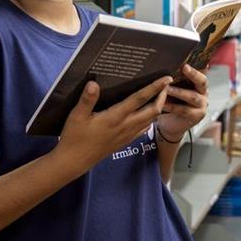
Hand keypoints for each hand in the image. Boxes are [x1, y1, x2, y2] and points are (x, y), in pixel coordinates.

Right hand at [54, 77, 171, 166]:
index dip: (154, 88)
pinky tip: (148, 113)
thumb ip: (87, 99)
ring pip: (151, 120)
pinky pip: (144, 129)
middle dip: (162, 97)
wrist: (75, 161)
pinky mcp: (125, 141)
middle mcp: (125, 126)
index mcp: (115, 117)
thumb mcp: (76, 116)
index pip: (139, 99)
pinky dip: (151, 119)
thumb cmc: (74, 137)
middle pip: (153, 111)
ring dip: (158, 107)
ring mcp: (127, 135)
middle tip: (166, 85)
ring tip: (160, 96)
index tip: (166, 79)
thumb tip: (93, 83)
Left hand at [158, 65, 207, 141]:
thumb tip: (167, 64)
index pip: (202, 71)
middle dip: (193, 74)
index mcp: (200, 84)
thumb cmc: (172, 102)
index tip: (186, 62)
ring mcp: (202, 106)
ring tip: (167, 88)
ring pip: (192, 97)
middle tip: (184, 68)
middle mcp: (204, 93)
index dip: (196, 67)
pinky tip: (163, 103)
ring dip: (179, 92)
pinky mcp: (196, 117)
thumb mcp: (175, 88)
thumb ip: (176, 78)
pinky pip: (184, 110)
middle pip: (202, 82)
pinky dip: (172, 106)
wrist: (171, 124)